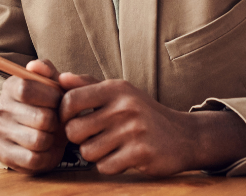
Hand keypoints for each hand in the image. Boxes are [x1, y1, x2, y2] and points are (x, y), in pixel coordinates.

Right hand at [0, 60, 66, 173]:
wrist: (38, 130)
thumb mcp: (51, 85)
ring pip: (38, 140)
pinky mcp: (4, 154)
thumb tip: (35, 65)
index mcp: (10, 86)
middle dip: (56, 121)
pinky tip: (46, 149)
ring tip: (51, 134)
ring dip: (52, 140)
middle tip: (57, 121)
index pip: (26, 89)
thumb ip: (47, 71)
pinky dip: (46, 156)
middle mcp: (0, 108)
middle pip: (40, 118)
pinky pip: (34, 159)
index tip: (58, 101)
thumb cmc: (48, 105)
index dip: (50, 97)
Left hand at [57, 75, 245, 175]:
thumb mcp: (119, 92)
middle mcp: (124, 106)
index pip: (71, 100)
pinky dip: (109, 166)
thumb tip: (60, 78)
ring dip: (95, 154)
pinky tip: (121, 157)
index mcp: (115, 88)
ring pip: (88, 152)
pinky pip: (105, 167)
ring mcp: (133, 130)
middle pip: (74, 131)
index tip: (71, 121)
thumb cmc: (143, 113)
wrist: (185, 135)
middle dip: (78, 139)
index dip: (63, 115)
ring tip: (109, 146)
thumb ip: (88, 85)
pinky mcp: (141, 153)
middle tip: (91, 137)